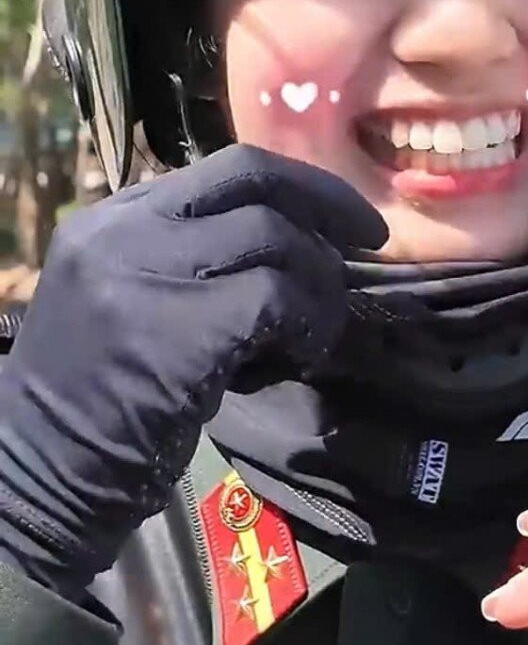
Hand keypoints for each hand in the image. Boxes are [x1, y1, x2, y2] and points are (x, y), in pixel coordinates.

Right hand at [0, 145, 386, 597]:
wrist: (41, 476)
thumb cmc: (96, 396)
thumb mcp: (130, 297)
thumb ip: (191, 254)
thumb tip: (296, 238)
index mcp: (114, 216)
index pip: (224, 168)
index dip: (295, 184)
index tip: (339, 217)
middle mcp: (123, 231)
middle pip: (251, 177)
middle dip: (326, 201)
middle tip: (370, 237)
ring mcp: (144, 274)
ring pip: (273, 237)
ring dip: (320, 281)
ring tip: (322, 323)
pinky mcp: (175, 328)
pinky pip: (274, 298)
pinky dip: (308, 321)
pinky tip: (305, 353)